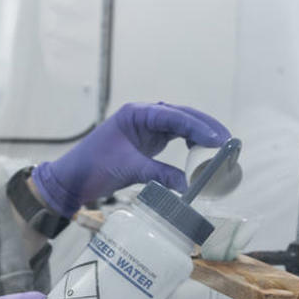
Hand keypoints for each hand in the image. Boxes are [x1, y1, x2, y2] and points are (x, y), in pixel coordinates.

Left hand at [31, 102, 229, 216]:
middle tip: (227, 141)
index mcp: (135, 114)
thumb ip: (158, 174)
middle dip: (204, 126)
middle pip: (180, 115)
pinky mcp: (146, 141)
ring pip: (179, 124)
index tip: (217, 139)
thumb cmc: (92, 168)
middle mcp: (142, 116)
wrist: (71, 179)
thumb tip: (187, 185)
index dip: (197, 126)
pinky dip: (188, 142)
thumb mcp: (128, 170)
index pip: (173, 115)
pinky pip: (172, 136)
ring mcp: (144, 127)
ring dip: (198, 133)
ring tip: (219, 146)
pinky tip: (199, 151)